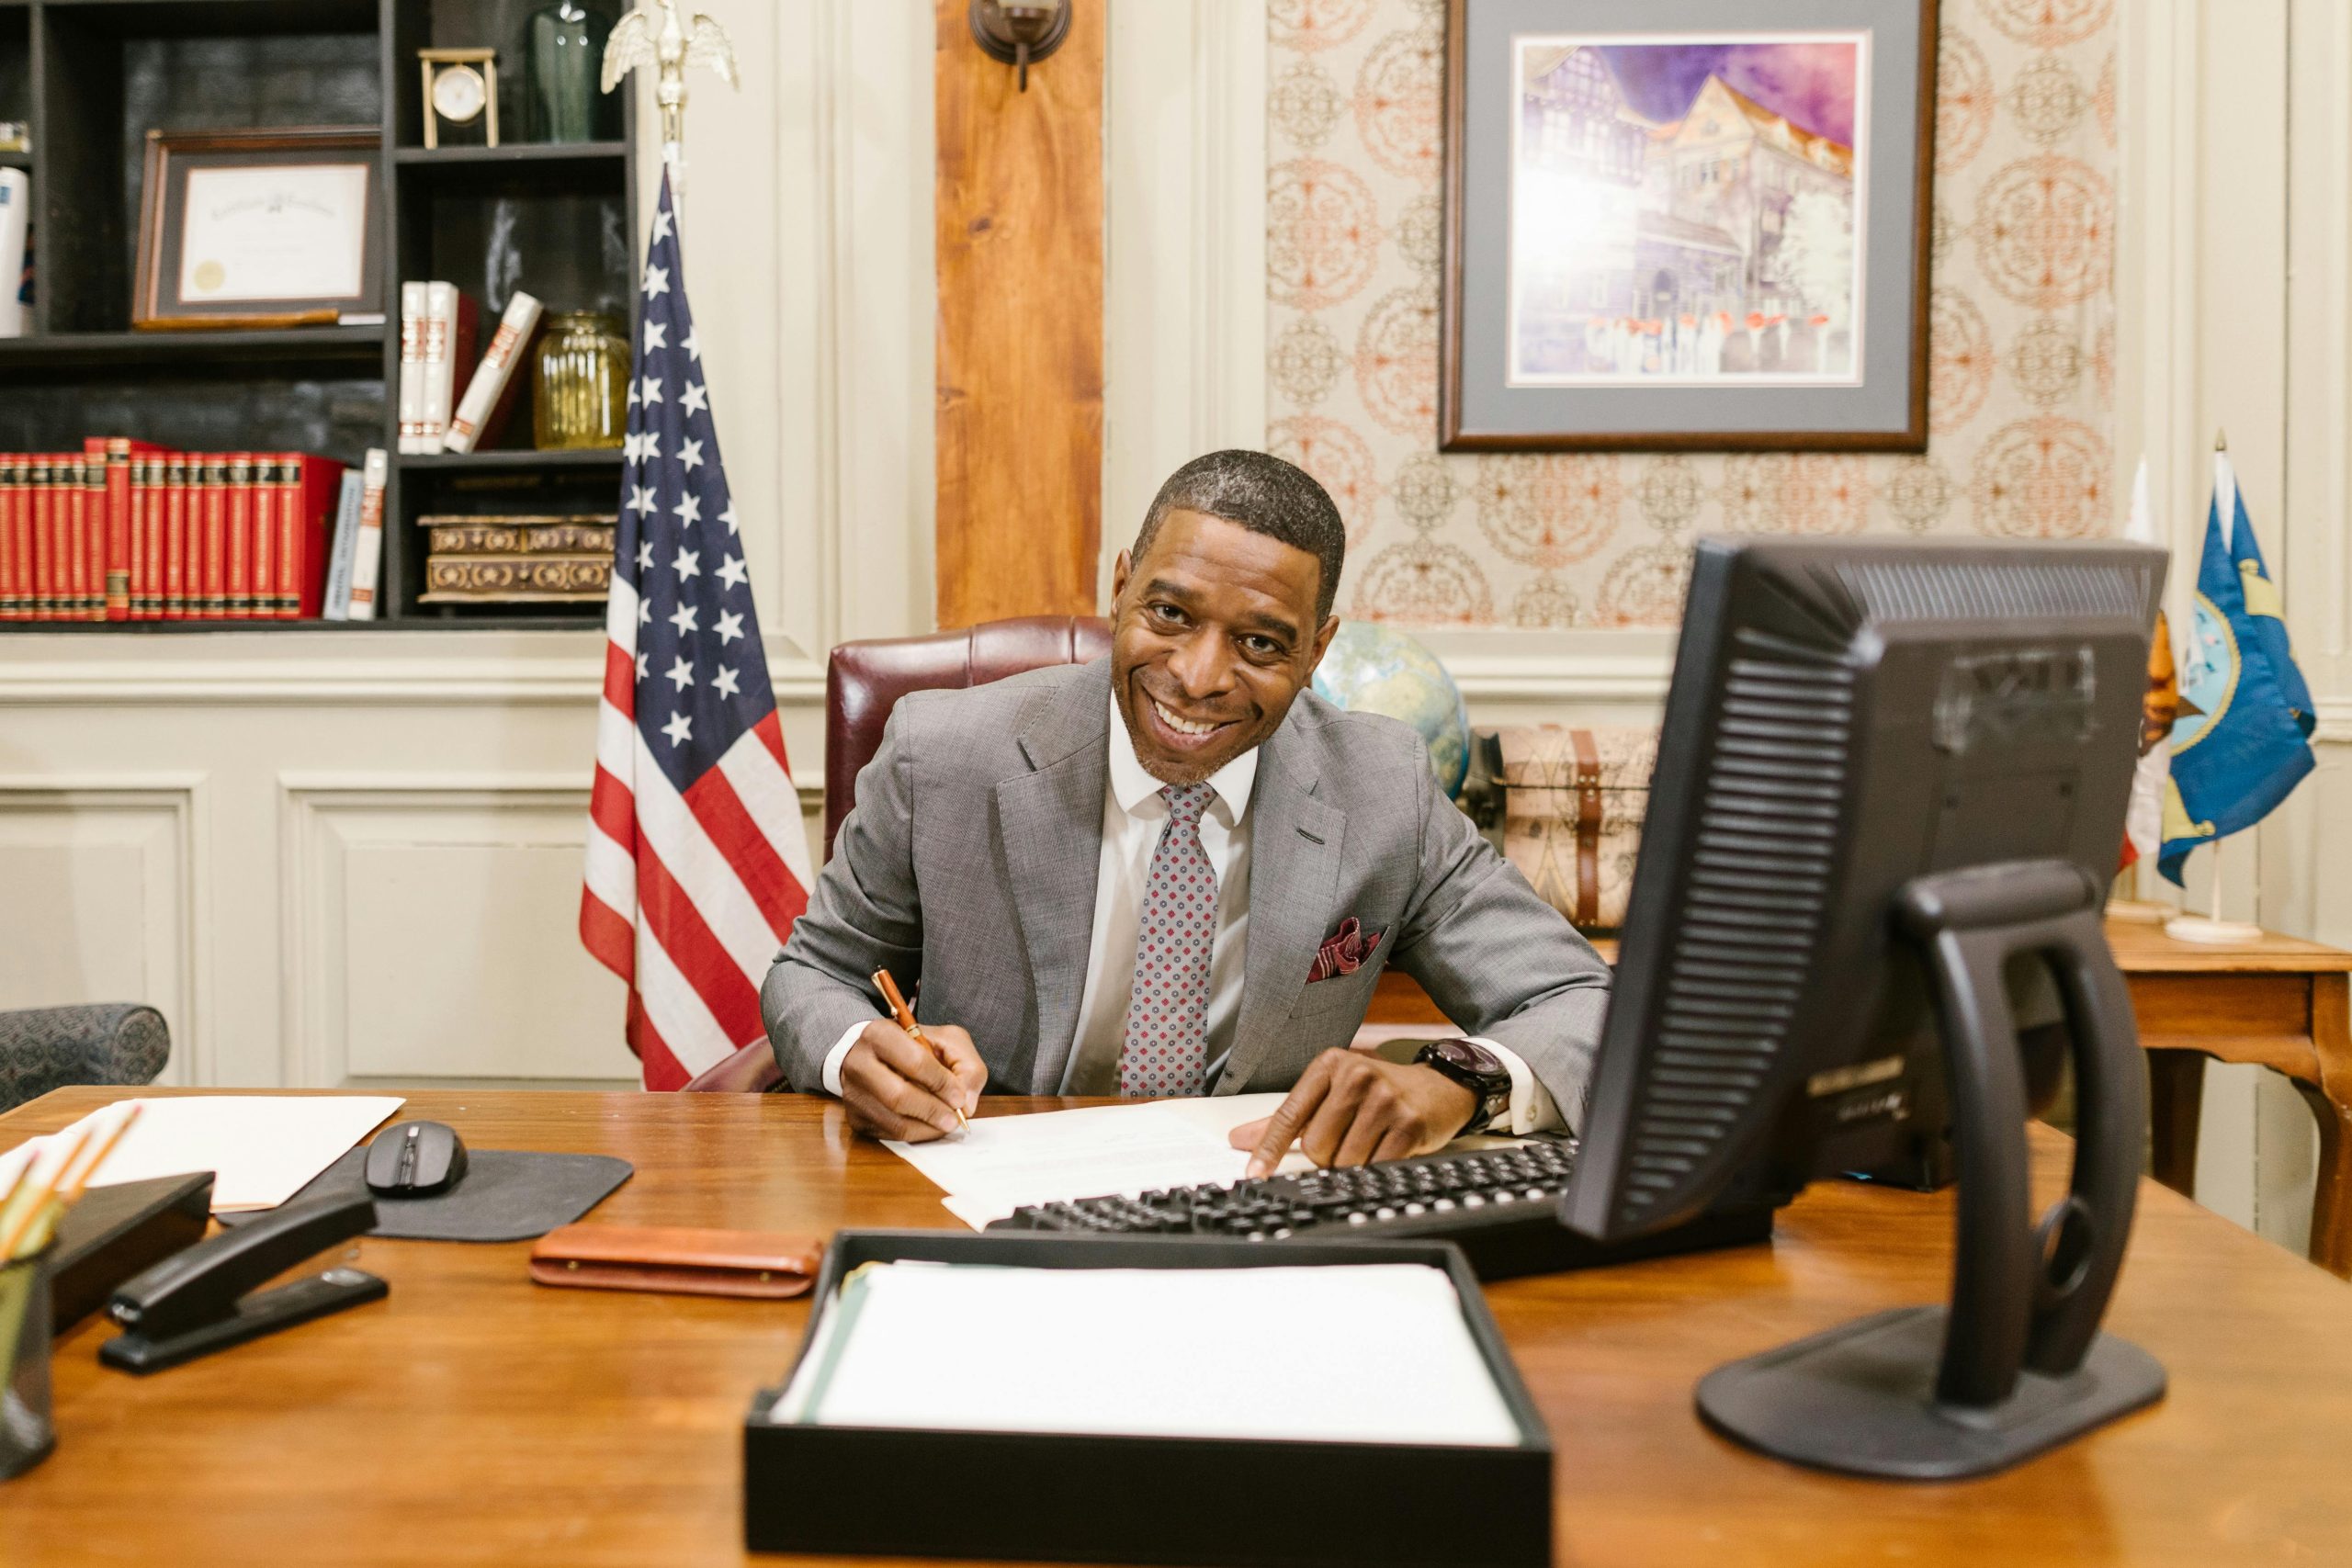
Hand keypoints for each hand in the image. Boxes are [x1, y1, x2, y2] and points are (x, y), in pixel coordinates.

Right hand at [839, 1020, 986, 1141]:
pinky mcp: (855, 1118)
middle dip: (933, 1111)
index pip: (915, 1062)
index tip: (959, 1097)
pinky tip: (927, 1126)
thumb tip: (966, 1104)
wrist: (877, 1055)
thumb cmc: (914, 1047)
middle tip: (954, 1119)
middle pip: (898, 1096)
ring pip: (894, 1122)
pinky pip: (889, 1135)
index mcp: (880, 1034)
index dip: (941, 1083)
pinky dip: (915, 1135)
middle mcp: (859, 1063)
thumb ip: (966, 1065)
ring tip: (945, 1124)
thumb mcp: (946, 1040)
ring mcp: (853, 1093)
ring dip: (927, 1128)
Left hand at [1229, 1050, 1477, 1177]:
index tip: (1255, 1172)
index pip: (1289, 1114)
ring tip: (1367, 1143)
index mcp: (1330, 1064)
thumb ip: (1288, 1118)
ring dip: (1351, 1164)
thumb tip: (1241, 1139)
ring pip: (1344, 1160)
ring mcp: (1385, 1099)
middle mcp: (1356, 1076)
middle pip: (1316, 1144)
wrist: (1439, 1088)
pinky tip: (1384, 1151)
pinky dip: (1374, 1168)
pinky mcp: (1408, 1125)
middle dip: (1326, 1155)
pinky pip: (1374, 1167)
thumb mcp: (1332, 1093)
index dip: (1270, 1148)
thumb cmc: (1379, 1092)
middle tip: (1346, 1140)